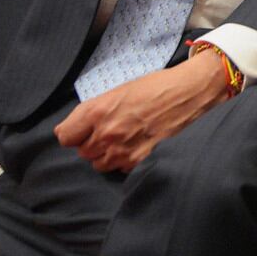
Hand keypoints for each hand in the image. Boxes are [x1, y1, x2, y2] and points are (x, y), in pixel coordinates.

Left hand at [54, 55, 231, 173]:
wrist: (191, 92)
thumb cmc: (157, 86)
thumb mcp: (120, 91)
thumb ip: (94, 111)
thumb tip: (73, 130)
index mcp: (97, 111)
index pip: (65, 136)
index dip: (73, 133)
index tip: (82, 131)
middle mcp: (106, 133)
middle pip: (83, 152)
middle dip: (93, 143)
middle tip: (113, 130)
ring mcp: (123, 151)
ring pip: (100, 164)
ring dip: (108, 154)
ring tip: (127, 138)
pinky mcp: (139, 162)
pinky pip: (121, 168)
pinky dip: (126, 160)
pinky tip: (140, 144)